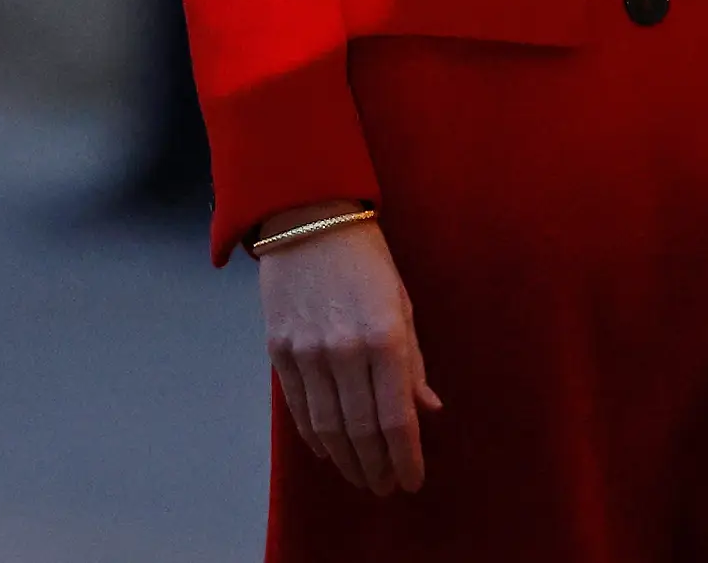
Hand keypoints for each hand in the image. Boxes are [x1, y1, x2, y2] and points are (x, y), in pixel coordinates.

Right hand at [257, 205, 441, 493]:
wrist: (309, 220)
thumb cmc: (367, 259)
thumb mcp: (401, 302)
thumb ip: (412, 361)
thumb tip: (427, 409)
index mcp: (384, 335)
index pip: (396, 417)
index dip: (406, 457)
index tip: (412, 481)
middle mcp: (345, 350)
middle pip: (361, 430)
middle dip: (376, 467)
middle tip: (386, 486)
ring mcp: (308, 352)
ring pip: (328, 428)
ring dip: (346, 461)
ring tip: (361, 477)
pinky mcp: (279, 351)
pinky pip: (298, 409)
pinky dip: (314, 437)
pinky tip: (328, 451)